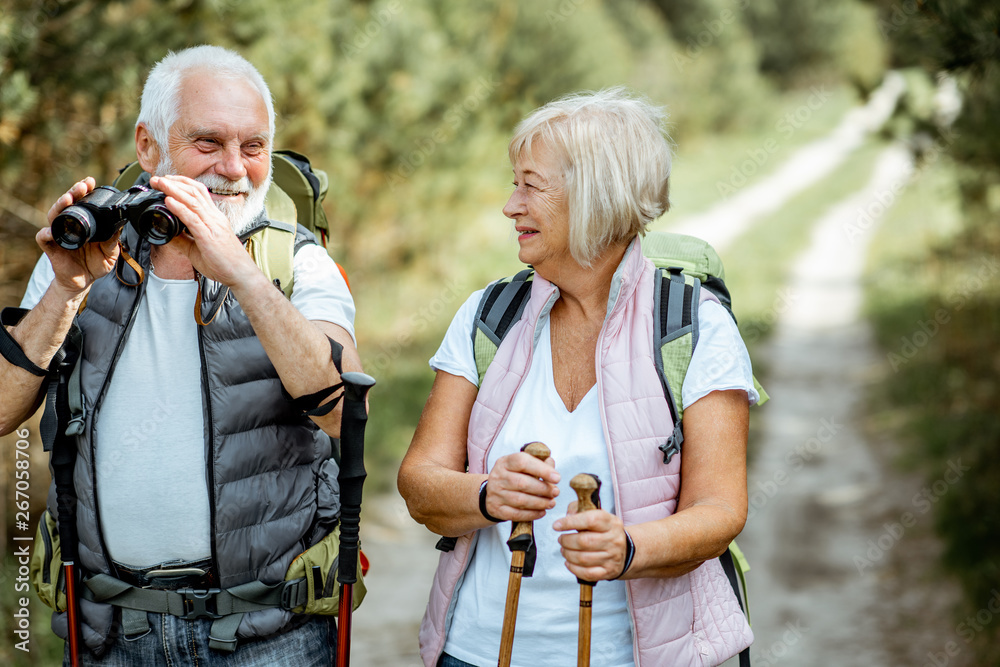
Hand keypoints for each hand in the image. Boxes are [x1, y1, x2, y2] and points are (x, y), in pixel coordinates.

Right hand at [38, 177, 119, 297]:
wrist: (84, 281)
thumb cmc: (96, 264)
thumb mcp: (110, 252)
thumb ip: (113, 240)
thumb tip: (119, 226)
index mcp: (83, 223)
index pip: (81, 202)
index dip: (84, 191)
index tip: (91, 182)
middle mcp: (69, 225)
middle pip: (66, 204)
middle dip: (73, 192)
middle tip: (82, 186)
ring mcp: (58, 235)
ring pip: (54, 215)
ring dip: (60, 205)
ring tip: (68, 198)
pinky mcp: (51, 248)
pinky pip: (44, 237)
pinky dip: (47, 233)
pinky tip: (52, 230)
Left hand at [149, 175, 259, 287]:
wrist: (240, 275)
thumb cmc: (225, 263)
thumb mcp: (198, 249)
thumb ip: (183, 240)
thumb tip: (167, 234)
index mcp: (214, 218)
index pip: (199, 193)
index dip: (182, 183)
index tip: (167, 180)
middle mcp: (214, 218)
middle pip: (194, 192)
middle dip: (174, 182)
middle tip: (156, 179)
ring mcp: (213, 225)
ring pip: (193, 200)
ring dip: (174, 189)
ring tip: (160, 183)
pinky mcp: (209, 236)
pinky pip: (193, 218)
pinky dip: (180, 208)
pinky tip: (169, 201)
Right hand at [483, 450, 559, 522]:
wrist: (492, 493)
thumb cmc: (513, 477)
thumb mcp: (522, 467)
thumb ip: (537, 464)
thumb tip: (551, 462)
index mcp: (505, 462)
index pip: (522, 462)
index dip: (541, 470)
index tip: (557, 478)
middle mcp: (498, 477)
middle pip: (522, 483)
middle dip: (543, 489)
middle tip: (556, 492)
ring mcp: (495, 494)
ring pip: (520, 500)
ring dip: (540, 503)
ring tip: (551, 503)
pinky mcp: (496, 509)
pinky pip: (516, 514)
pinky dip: (532, 514)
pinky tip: (542, 512)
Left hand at [554, 507, 627, 581]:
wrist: (624, 550)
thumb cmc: (604, 531)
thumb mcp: (596, 514)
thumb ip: (579, 509)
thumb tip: (567, 516)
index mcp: (611, 522)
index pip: (590, 520)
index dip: (570, 522)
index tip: (557, 525)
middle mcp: (614, 539)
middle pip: (584, 541)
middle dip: (566, 541)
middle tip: (561, 539)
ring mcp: (612, 557)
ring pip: (583, 558)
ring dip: (568, 554)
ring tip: (564, 550)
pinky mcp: (609, 571)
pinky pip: (587, 573)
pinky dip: (573, 568)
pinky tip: (569, 562)